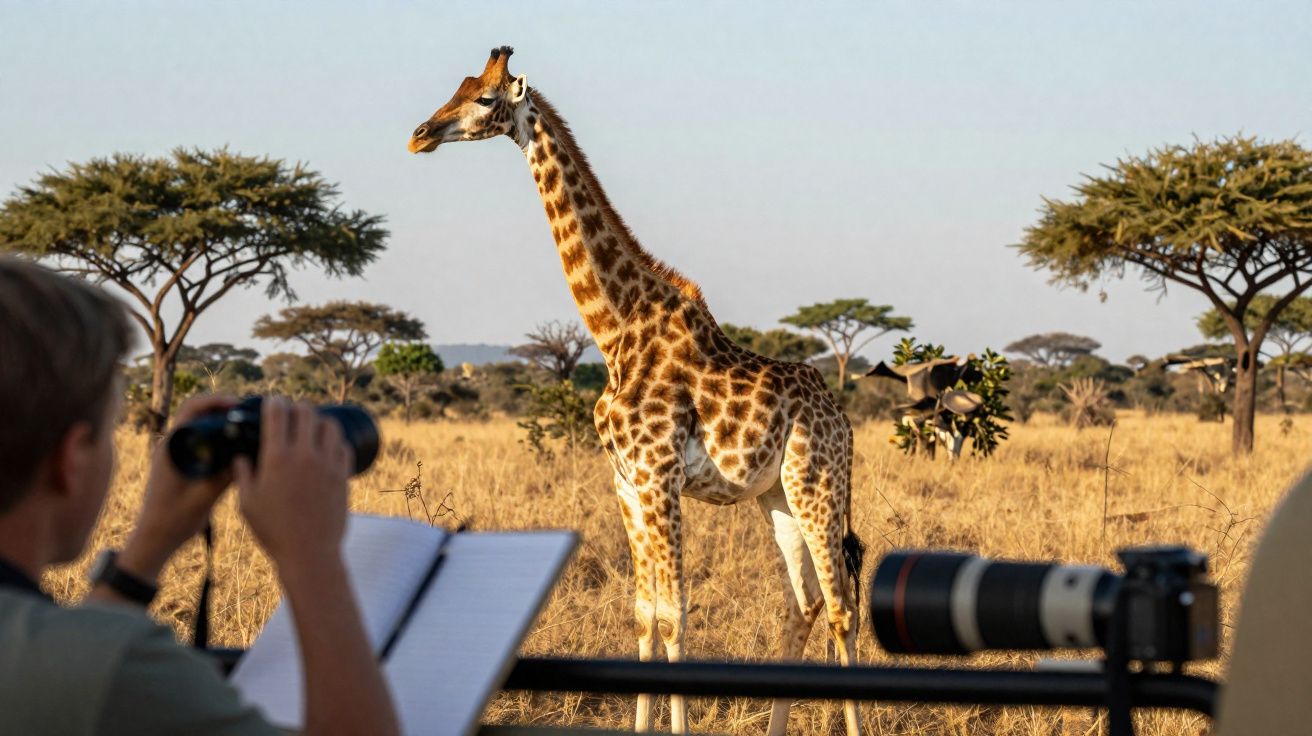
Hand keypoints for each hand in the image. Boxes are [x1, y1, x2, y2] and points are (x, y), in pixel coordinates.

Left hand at [118, 393, 239, 581]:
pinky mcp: (182, 463)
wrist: (155, 539)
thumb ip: (227, 473)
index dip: (218, 401)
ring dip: (222, 422)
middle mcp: (171, 445)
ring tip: (247, 427)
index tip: (239, 405)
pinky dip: (219, 437)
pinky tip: (237, 448)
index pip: (193, 408)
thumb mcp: (205, 496)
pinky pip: (202, 440)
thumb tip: (251, 450)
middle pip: (199, 412)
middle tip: (248, 413)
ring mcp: (176, 453)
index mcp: (172, 447)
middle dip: (224, 408)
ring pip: (202, 425)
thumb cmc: (174, 520)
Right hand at [234, 397, 353, 571]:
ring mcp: (327, 464)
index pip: (277, 413)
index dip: (274, 402)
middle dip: (298, 408)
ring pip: (329, 425)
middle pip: (306, 411)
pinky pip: (344, 447)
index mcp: (276, 458)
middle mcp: (304, 455)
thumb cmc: (273, 531)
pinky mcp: (343, 476)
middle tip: (293, 414)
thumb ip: (242, 475)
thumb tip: (241, 456)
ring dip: (319, 422)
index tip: (272, 402)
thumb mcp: (247, 504)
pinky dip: (335, 443)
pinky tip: (327, 449)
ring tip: (312, 429)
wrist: (309, 553)